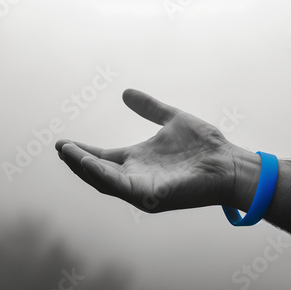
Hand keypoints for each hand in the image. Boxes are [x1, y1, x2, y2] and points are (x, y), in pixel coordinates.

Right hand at [55, 89, 259, 212]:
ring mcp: (144, 189)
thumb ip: (150, 108)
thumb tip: (126, 93)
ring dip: (85, 169)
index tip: (64, 142)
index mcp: (139, 161)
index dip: (83, 151)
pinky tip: (90, 163)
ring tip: (68, 153)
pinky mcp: (153, 196)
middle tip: (61, 148)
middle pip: (99, 173)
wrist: (229, 163)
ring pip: (106, 182)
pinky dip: (104, 177)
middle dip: (78, 162)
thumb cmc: (204, 146)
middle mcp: (137, 177)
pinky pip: (123, 188)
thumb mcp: (172, 120)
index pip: (103, 158)